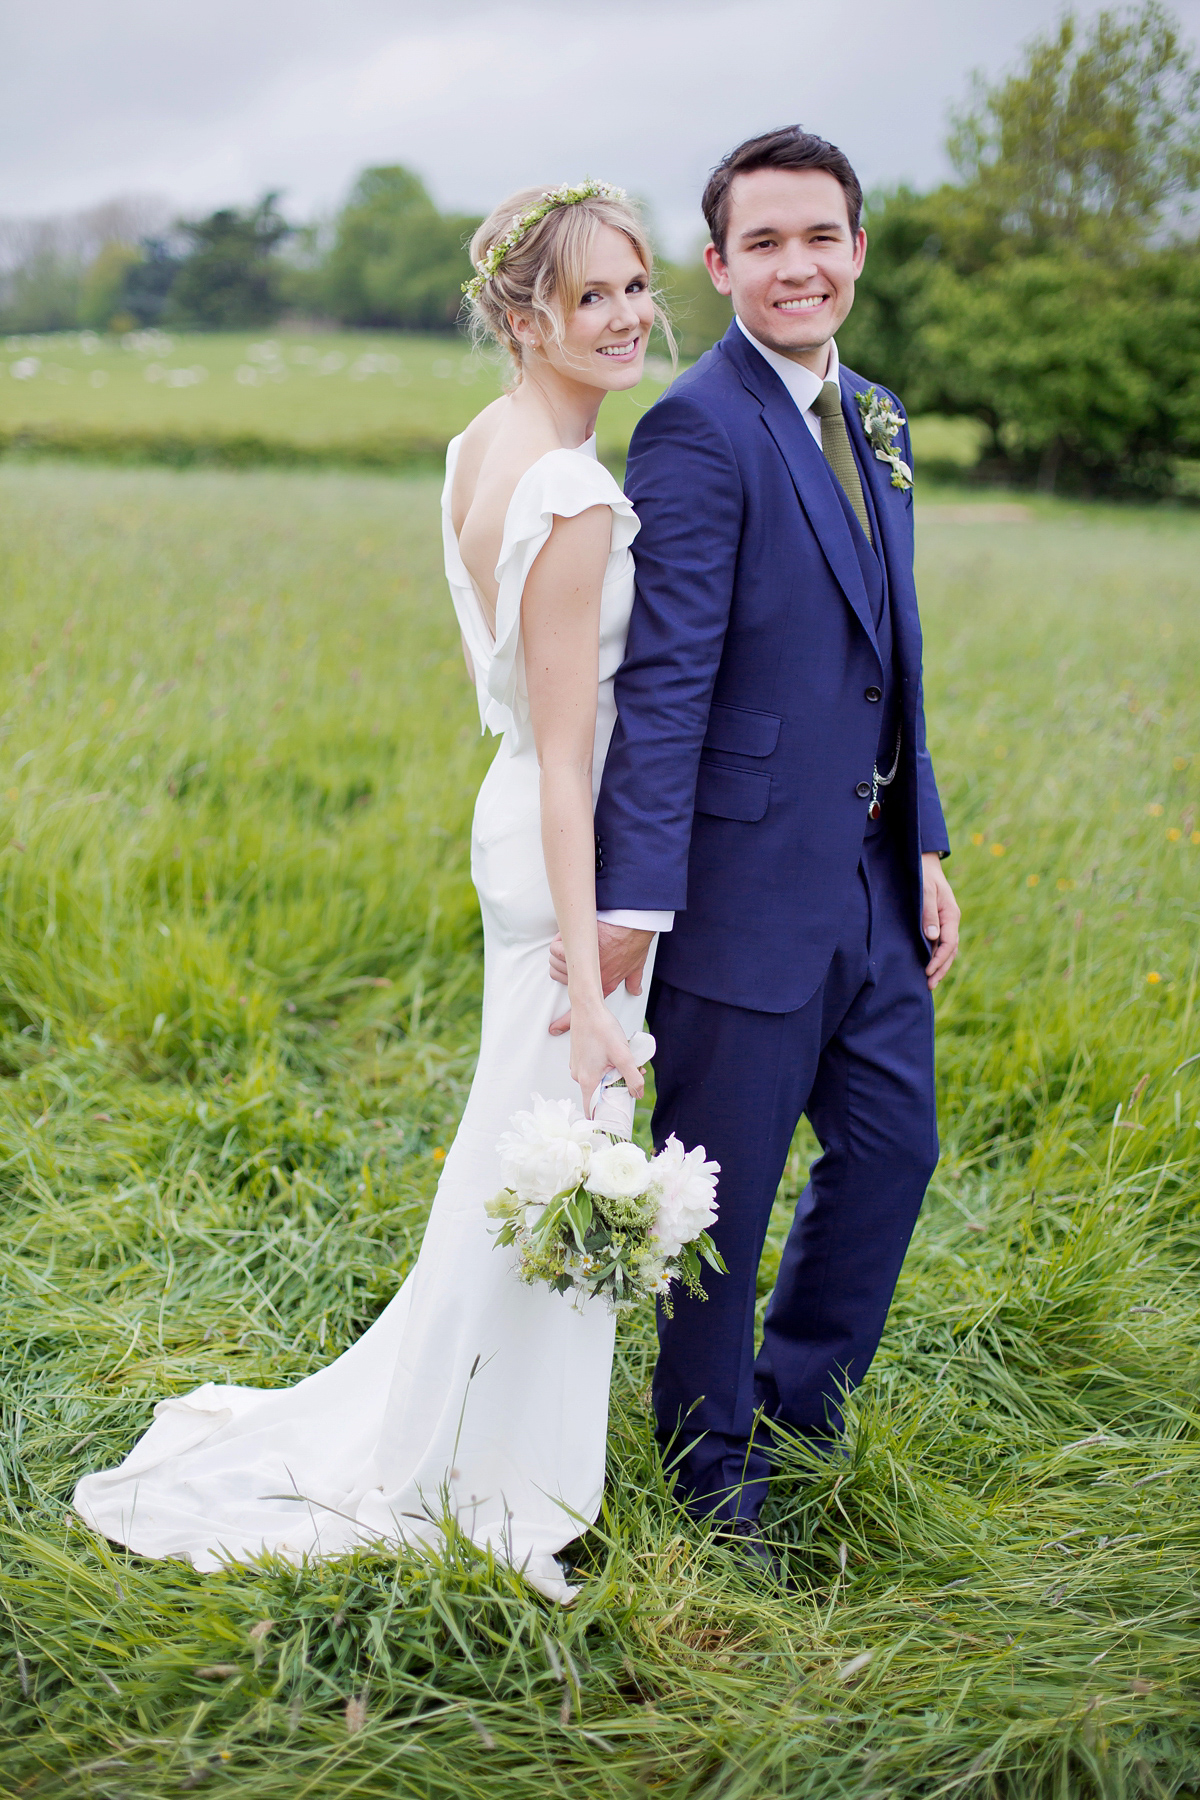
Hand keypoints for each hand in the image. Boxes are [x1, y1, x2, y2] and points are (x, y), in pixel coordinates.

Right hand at [549, 924, 653, 1035]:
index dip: (565, 1022)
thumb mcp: (636, 966)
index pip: (580, 1010)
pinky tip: (570, 936)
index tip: (555, 1028)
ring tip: (573, 941)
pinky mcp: (573, 951)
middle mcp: (588, 981)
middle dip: (562, 962)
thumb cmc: (634, 945)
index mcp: (601, 986)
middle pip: (558, 976)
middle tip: (572, 951)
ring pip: (555, 961)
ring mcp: (579, 966)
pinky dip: (560, 939)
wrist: (632, 929)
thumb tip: (635, 989)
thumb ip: (633, 980)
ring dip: (561, 949)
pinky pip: (556, 949)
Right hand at [567, 1000, 645, 1115]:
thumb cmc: (601, 1028)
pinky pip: (594, 1070)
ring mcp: (578, 1066)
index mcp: (587, 1080)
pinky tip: (614, 1054)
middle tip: (631, 1078)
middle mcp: (579, 1075)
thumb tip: (637, 1093)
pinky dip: (606, 1066)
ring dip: (613, 1075)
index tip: (617, 1115)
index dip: (605, 1114)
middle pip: (599, 1093)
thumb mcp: (623, 1055)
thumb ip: (632, 1077)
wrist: (588, 1007)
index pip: (592, 1109)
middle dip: (616, 1088)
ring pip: (598, 1079)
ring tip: (624, 1060)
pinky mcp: (580, 1058)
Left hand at [922, 852, 959, 990]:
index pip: (949, 943)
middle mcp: (951, 921)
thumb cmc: (924, 874)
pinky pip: (941, 944)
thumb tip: (931, 937)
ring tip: (930, 982)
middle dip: (941, 969)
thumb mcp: (926, 891)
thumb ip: (928, 913)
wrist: (924, 862)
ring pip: (947, 950)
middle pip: (951, 951)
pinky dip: (937, 957)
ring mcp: (946, 923)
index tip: (927, 971)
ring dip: (940, 966)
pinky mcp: (939, 923)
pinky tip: (929, 966)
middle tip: (929, 985)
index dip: (939, 959)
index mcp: (951, 914)